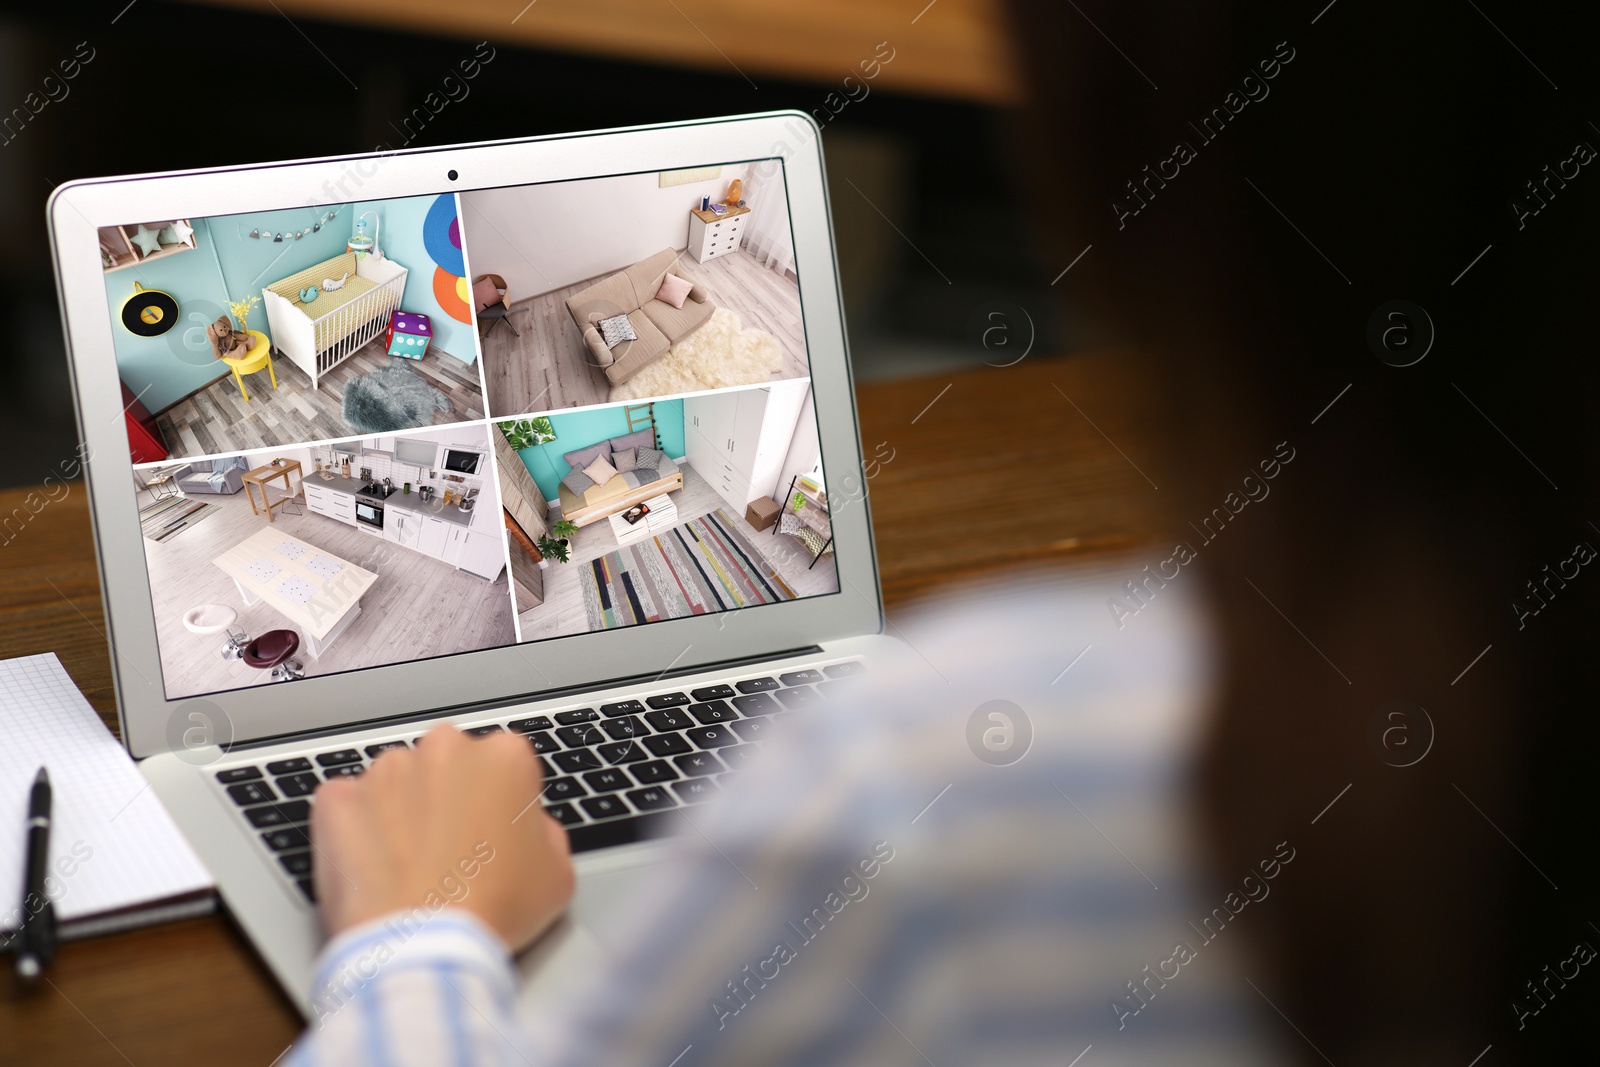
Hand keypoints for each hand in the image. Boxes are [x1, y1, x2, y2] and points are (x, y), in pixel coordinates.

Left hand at [310, 723, 574, 950]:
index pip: (505, 765)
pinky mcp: (338, 799)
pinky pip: (347, 805)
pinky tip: (373, 868)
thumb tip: (527, 829)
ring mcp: (385, 772)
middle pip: (448, 764)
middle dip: (449, 798)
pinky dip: (355, 829)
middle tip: (453, 853)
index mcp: (504, 756)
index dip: (502, 804)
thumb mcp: (558, 873)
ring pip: (397, 782)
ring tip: (409, 868)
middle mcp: (444, 749)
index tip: (495, 835)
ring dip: (402, 811)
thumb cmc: (492, 912)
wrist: (422, 949)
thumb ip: (543, 831)